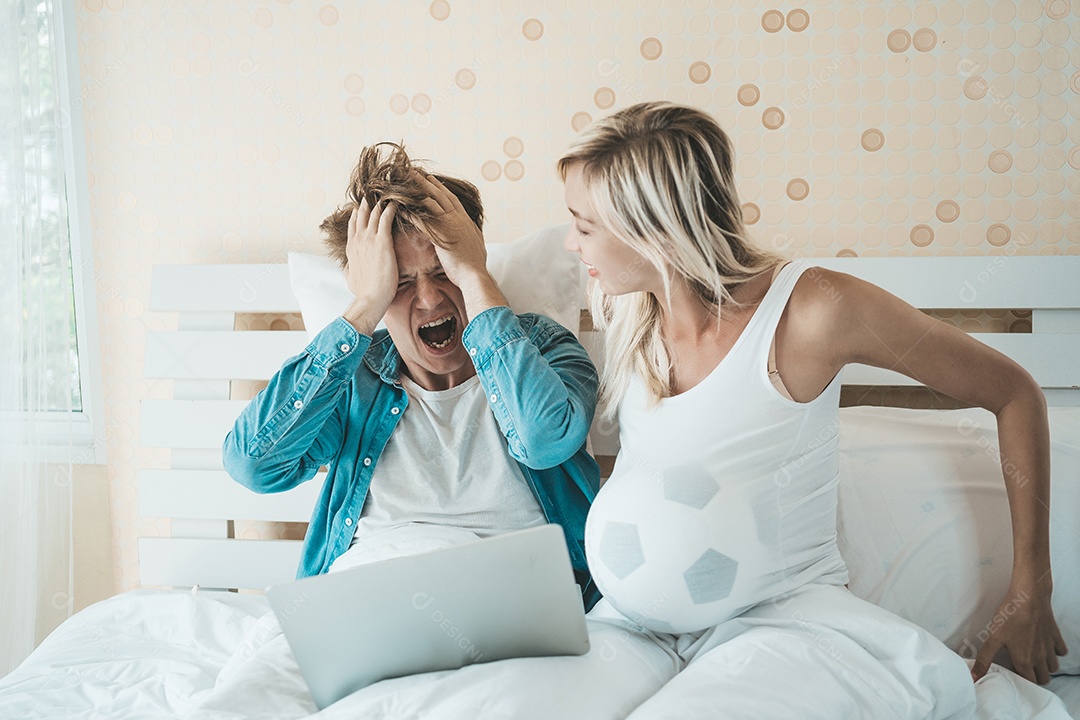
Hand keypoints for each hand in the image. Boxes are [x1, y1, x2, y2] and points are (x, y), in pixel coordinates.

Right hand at [342, 197, 398, 334]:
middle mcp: (358, 240)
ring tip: (387, 193)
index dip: (357, 215)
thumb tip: (348, 268)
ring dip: (380, 202)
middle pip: (362, 215)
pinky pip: (386, 218)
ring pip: (373, 213)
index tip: (361, 206)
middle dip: (367, 203)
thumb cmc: (363, 293)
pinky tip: (396, 201)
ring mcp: (369, 240)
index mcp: (351, 248)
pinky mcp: (382, 242)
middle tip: (374, 193)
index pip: (353, 226)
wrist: (370, 299)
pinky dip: (390, 208)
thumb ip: (349, 269)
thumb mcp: (350, 278)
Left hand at [414, 172, 488, 288]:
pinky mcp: (440, 236)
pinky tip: (400, 209)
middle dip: (426, 183)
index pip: (451, 199)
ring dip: (416, 193)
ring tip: (404, 184)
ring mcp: (449, 226)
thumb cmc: (476, 264)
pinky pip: (422, 222)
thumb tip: (474, 228)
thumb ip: (474, 232)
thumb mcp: (479, 243)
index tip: (431, 179)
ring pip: (430, 204)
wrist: (474, 275)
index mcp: (465, 220)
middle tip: (414, 173)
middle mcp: (457, 219)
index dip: (440, 188)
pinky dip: (411, 214)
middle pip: (439, 196)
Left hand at [971, 579, 1067, 684]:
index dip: (1021, 680)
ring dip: (1045, 666)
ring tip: (1033, 658)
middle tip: (1023, 667)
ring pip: (1053, 667)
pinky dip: (1055, 652)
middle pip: (1043, 678)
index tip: (1014, 673)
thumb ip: (984, 659)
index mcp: (1024, 660)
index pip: (1029, 682)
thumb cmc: (1010, 616)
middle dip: (1035, 676)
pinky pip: (1061, 651)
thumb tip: (974, 676)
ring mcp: (1050, 647)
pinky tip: (1045, 645)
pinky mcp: (1055, 636)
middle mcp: (1040, 657)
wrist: (1028, 597)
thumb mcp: (993, 638)